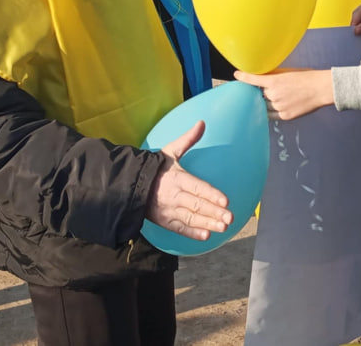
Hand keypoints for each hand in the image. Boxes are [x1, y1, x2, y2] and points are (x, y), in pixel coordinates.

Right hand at [145, 121, 232, 239]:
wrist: (130, 184)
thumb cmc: (155, 167)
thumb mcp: (170, 151)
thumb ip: (188, 139)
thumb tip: (202, 123)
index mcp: (176, 178)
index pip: (197, 187)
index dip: (211, 194)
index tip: (226, 200)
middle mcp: (173, 195)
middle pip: (196, 205)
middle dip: (214, 212)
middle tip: (230, 217)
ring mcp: (168, 210)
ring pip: (190, 218)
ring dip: (207, 224)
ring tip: (223, 227)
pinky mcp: (164, 221)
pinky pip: (179, 229)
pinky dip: (192, 233)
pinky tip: (206, 237)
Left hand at [234, 69, 332, 119]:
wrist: (320, 89)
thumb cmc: (306, 77)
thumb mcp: (288, 72)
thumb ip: (274, 75)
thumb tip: (263, 76)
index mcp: (274, 82)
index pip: (253, 80)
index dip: (243, 77)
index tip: (237, 75)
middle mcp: (274, 95)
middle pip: (259, 94)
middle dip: (260, 92)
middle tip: (265, 89)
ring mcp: (278, 106)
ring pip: (264, 105)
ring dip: (265, 102)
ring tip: (276, 98)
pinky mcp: (284, 116)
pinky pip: (272, 114)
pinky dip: (271, 110)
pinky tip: (276, 106)